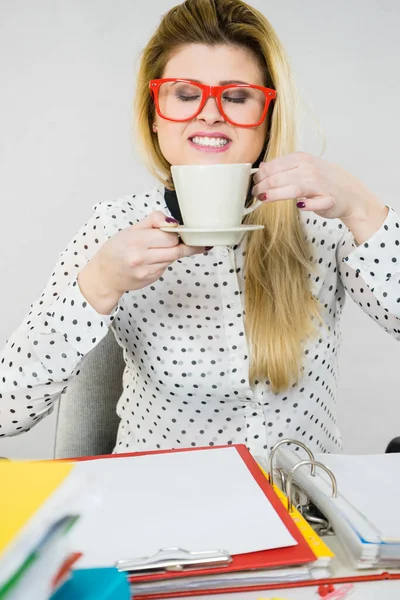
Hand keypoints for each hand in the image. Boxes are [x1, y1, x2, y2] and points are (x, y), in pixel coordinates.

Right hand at [78, 211, 203, 313]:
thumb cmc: (116, 250)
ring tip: (159, 248)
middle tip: (182, 239)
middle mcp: (142, 258)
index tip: (176, 230)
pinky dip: (164, 261)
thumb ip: (153, 220)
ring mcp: (148, 271)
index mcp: (137, 241)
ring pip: (172, 259)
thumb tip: (174, 222)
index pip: (170, 236)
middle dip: (180, 243)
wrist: (104, 275)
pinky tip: (153, 259)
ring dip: (172, 252)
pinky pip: (166, 267)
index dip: (176, 232)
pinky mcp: (152, 279)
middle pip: (176, 250)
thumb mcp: (131, 229)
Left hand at [251, 152, 382, 221]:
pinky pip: (315, 203)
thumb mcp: (302, 167)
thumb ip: (282, 167)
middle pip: (278, 178)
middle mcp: (309, 169)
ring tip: (263, 199)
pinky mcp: (328, 200)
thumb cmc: (322, 181)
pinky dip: (306, 206)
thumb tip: (262, 168)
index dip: (259, 177)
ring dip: (274, 195)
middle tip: (255, 195)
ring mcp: (319, 184)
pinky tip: (299, 206)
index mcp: (301, 159)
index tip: (254, 184)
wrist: (349, 192)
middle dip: (262, 187)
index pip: (273, 166)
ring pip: (292, 189)